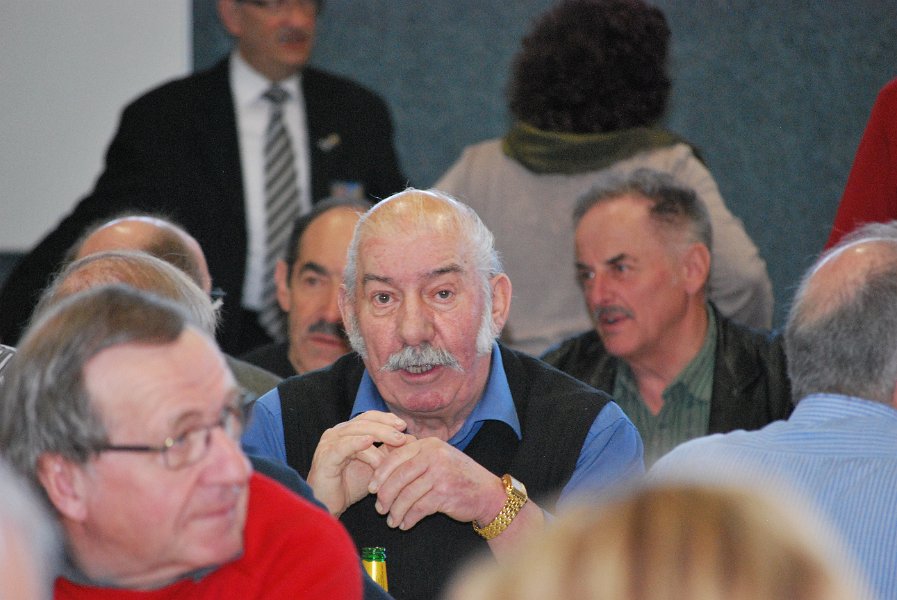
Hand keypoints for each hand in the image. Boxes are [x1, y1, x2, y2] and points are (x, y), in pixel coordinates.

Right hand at [307, 411, 408, 516]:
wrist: (329, 506)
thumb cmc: (351, 485)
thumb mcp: (375, 465)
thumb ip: (388, 451)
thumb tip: (411, 440)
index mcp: (347, 432)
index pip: (368, 417)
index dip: (386, 418)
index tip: (403, 425)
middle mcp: (336, 433)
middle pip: (364, 422)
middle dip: (386, 427)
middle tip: (402, 435)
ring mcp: (329, 444)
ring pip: (356, 432)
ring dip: (379, 436)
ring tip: (396, 441)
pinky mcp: (325, 457)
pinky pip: (342, 447)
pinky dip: (357, 443)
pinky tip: (369, 442)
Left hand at [368, 437, 506, 529]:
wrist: (487, 493)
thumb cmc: (457, 476)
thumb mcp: (437, 458)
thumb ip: (414, 459)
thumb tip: (380, 468)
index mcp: (429, 444)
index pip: (396, 456)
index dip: (380, 473)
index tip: (371, 487)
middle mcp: (434, 455)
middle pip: (399, 476)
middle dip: (385, 495)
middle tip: (379, 508)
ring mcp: (440, 474)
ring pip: (407, 494)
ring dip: (396, 511)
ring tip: (392, 521)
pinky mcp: (445, 494)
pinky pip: (418, 508)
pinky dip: (409, 519)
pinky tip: (405, 524)